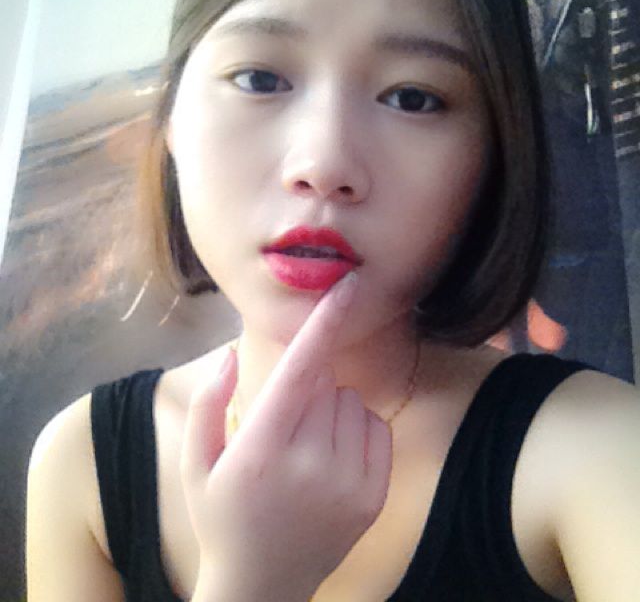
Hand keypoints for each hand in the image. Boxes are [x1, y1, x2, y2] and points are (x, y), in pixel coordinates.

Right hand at [180, 273, 392, 599]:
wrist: (262, 587)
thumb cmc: (221, 517)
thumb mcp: (196, 464)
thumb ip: (208, 403)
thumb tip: (229, 353)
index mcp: (260, 449)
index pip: (300, 369)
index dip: (325, 321)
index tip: (349, 284)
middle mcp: (310, 464)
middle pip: (326, 381)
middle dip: (307, 386)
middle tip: (283, 424)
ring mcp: (348, 483)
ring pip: (352, 401)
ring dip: (331, 407)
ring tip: (304, 447)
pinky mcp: (373, 498)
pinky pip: (376, 428)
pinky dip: (356, 428)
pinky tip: (330, 459)